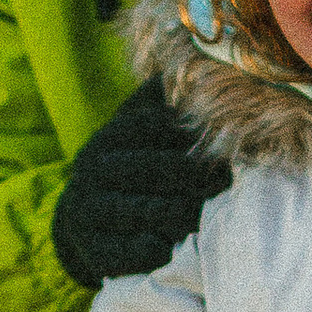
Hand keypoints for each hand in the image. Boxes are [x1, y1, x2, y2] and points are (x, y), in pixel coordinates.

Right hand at [51, 81, 230, 289]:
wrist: (85, 220)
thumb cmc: (132, 167)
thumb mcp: (140, 129)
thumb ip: (166, 101)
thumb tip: (204, 58)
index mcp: (110, 136)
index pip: (149, 127)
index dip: (189, 136)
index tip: (226, 148)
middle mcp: (92, 169)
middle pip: (148, 169)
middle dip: (193, 176)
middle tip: (226, 182)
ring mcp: (88, 209)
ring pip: (140, 211)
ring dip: (180, 214)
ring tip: (207, 215)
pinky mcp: (92, 249)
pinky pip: (126, 252)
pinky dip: (154, 251)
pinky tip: (174, 247)